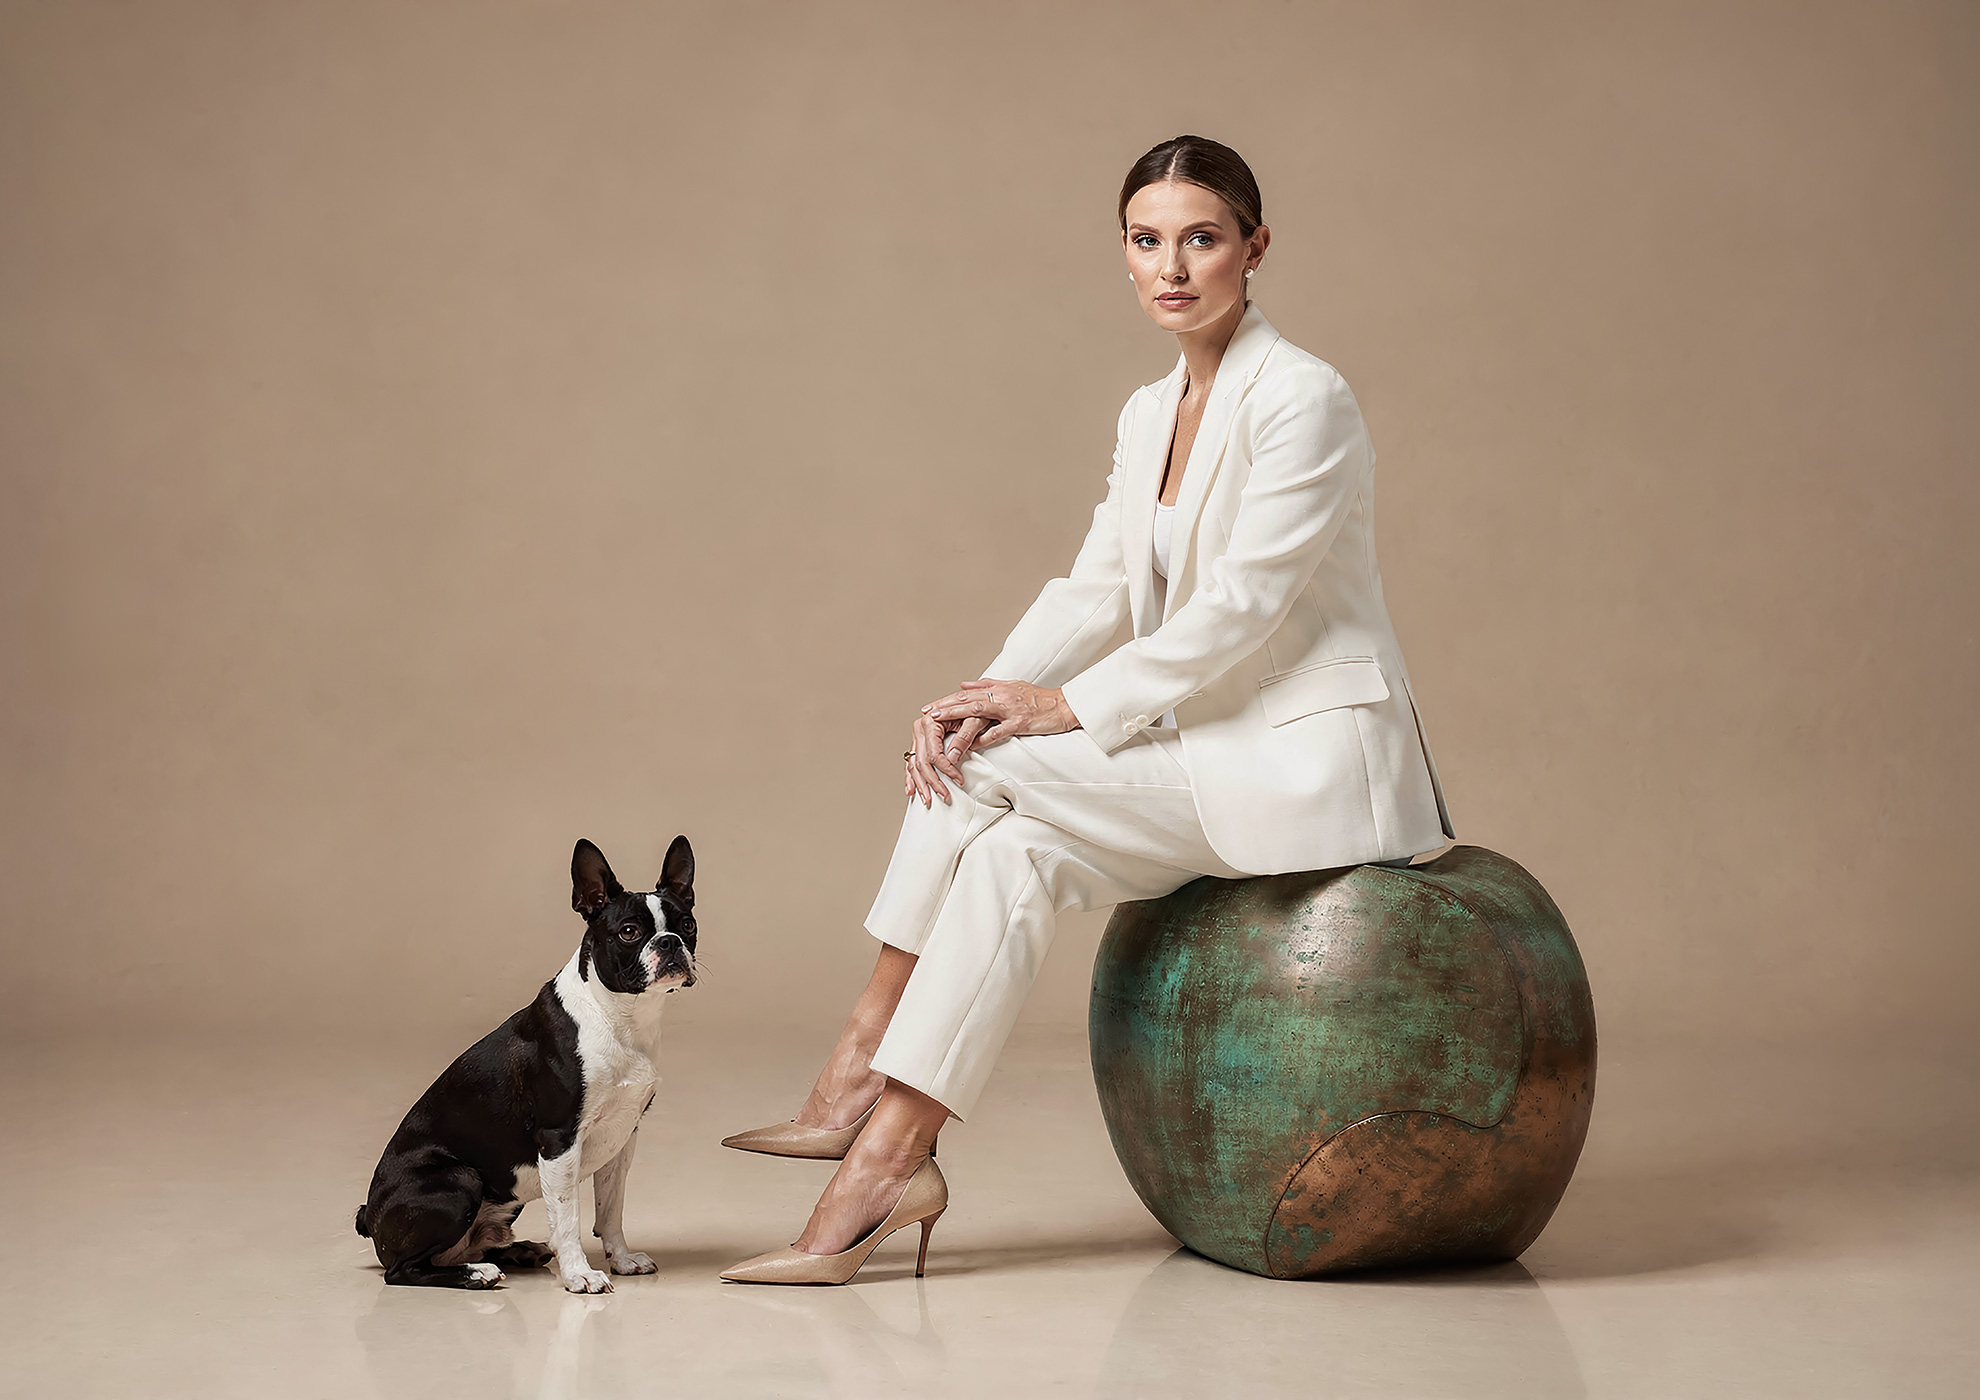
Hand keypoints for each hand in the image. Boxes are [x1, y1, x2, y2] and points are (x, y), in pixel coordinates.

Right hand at [903, 713, 987, 807]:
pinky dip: (911, 777)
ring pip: (914, 764)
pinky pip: (911, 761)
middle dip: (932, 781)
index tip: (959, 780)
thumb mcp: (974, 721)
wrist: (973, 704)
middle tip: (944, 795)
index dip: (946, 769)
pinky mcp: (919, 742)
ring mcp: (918, 735)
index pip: (934, 753)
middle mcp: (920, 728)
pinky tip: (911, 789)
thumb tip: (952, 758)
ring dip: (920, 784)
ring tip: (927, 799)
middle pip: (921, 761)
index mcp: (931, 720)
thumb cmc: (975, 711)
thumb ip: (963, 738)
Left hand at [924, 679, 1078, 748]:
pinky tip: (970, 744)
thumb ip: (987, 685)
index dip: (946, 700)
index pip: (966, 693)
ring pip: (977, 712)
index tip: (930, 707)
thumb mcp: (1011, 686)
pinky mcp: (1020, 723)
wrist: (1063, 705)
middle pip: (967, 700)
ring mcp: (1010, 709)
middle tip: (927, 714)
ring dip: (957, 718)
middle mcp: (1000, 696)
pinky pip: (998, 731)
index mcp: (997, 688)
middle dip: (945, 707)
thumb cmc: (1038, 698)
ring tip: (941, 725)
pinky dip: (983, 737)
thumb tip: (964, 683)